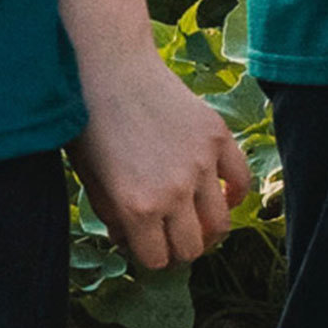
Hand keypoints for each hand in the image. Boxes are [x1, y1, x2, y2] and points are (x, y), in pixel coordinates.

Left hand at [73, 46, 249, 272]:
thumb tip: (130, 242)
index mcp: (137, 206)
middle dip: (180, 249)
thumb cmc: (87, 121)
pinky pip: (241, 183)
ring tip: (194, 219)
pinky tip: (218, 193)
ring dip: (209, 228)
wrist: (109, 67)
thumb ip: (111, 216)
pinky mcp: (218, 138)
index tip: (146, 246)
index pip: (157, 260)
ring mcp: (201, 165)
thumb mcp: (89, 177)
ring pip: (222, 223)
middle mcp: (174, 191)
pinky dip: (233, 194)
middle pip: (194, 247)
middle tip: (170, 237)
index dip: (150, 257)